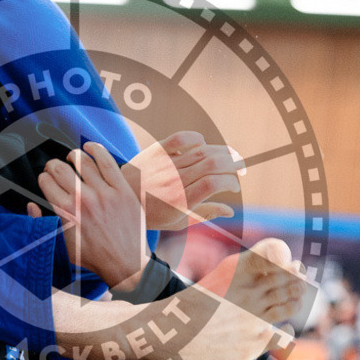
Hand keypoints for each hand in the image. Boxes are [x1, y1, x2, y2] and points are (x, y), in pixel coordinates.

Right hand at [29, 141, 149, 289]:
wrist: (126, 264)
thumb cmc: (93, 257)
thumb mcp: (61, 246)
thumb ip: (42, 224)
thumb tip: (31, 206)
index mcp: (66, 212)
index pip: (47, 182)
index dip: (43, 178)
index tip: (46, 179)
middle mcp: (83, 200)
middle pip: (60, 168)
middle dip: (53, 165)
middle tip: (55, 167)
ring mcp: (104, 193)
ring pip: (83, 161)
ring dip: (73, 156)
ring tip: (72, 157)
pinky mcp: (122, 190)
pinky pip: (107, 161)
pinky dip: (96, 149)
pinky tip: (89, 147)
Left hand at [121, 131, 243, 229]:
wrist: (118, 199)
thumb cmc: (150, 215)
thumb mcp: (177, 222)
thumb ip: (205, 214)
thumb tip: (230, 212)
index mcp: (179, 201)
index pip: (213, 183)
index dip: (230, 182)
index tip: (233, 187)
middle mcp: (173, 180)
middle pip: (212, 163)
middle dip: (234, 163)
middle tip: (241, 169)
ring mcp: (164, 164)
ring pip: (202, 150)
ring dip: (222, 152)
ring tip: (230, 158)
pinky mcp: (156, 150)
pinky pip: (182, 137)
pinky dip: (198, 139)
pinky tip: (203, 147)